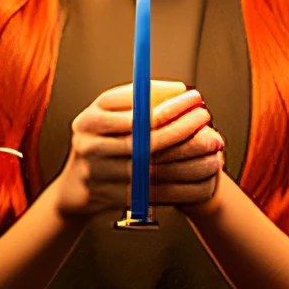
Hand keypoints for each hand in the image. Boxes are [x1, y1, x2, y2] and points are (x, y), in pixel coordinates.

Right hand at [49, 82, 221, 218]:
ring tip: (212, 142)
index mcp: (90, 118)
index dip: (168, 100)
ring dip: (187, 155)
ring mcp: (98, 173)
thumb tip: (178, 90)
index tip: (193, 96)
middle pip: (143, 136)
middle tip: (205, 117)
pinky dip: (180, 183)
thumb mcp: (110, 115)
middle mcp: (89, 144)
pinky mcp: (112, 198)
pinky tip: (200, 172)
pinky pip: (152, 191)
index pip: (133, 105)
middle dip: (181, 126)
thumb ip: (139, 100)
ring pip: (151, 166)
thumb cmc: (103, 140)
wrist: (76, 187)